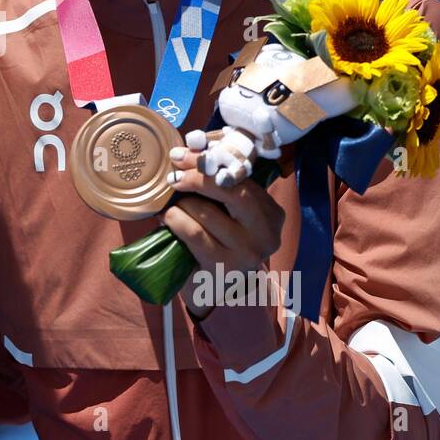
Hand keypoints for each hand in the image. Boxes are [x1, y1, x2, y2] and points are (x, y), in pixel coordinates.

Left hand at [161, 142, 284, 320]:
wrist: (216, 290)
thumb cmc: (220, 242)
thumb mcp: (229, 214)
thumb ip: (221, 187)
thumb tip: (192, 150)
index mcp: (272, 214)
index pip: (243, 178)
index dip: (211, 163)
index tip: (184, 155)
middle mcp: (267, 234)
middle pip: (231, 191)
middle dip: (197, 177)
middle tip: (174, 173)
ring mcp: (248, 253)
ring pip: (206, 212)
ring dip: (181, 204)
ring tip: (171, 205)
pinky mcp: (224, 268)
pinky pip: (193, 233)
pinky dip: (175, 221)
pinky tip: (167, 219)